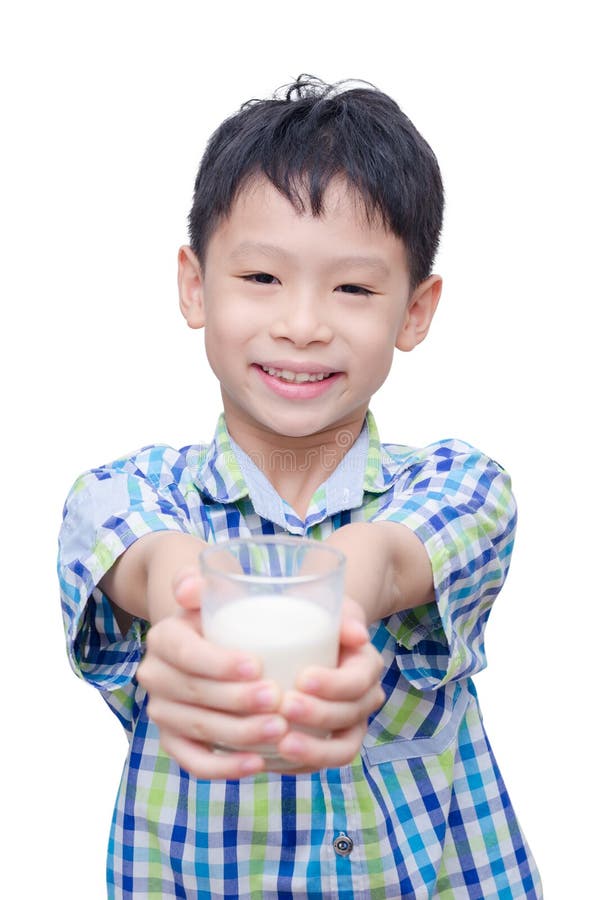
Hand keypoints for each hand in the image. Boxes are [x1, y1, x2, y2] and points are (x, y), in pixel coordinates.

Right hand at [137, 568, 289, 779]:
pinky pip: (194, 761)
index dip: (218, 663)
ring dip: (239, 734)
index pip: (185, 652)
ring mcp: (162, 711)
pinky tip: (257, 764)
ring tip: (279, 730)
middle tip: (277, 700)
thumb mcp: (214, 593)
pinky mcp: (174, 741)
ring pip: (197, 729)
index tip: (258, 666)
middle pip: (194, 694)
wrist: (207, 643)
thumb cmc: (222, 616)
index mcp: (163, 637)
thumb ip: (202, 583)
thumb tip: (191, 586)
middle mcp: (155, 676)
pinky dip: (224, 768)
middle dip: (237, 701)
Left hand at [273, 597, 384, 771]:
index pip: (357, 683)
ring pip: (340, 750)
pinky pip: (318, 764)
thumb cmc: (319, 622)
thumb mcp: (333, 610)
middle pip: (348, 717)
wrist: (313, 639)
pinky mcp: (328, 745)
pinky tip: (270, 761)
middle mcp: (365, 701)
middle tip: (284, 707)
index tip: (302, 678)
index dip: (334, 685)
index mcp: (367, 669)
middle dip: (318, 716)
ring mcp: (349, 727)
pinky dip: (297, 766)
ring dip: (312, 751)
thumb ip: (345, 616)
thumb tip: (357, 633)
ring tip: (280, 744)